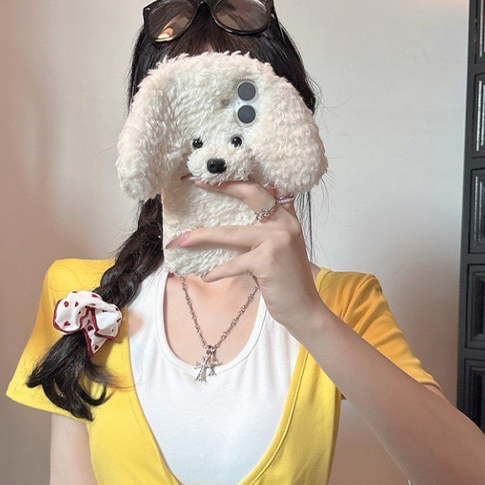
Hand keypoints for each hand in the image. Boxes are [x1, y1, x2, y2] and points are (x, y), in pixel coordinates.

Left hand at [164, 176, 323, 331]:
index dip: (239, 179)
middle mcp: (285, 224)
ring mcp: (278, 240)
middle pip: (250, 194)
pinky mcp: (267, 260)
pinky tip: (206, 276)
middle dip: (222, 186)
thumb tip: (227, 228)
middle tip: (198, 182)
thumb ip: (263, 233)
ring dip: (201, 236)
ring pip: (231, 233)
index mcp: (287, 218)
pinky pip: (233, 263)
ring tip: (180, 241)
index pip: (264, 189)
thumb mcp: (279, 250)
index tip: (215, 174)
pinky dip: (217, 272)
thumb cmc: (286, 282)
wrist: (304, 309)